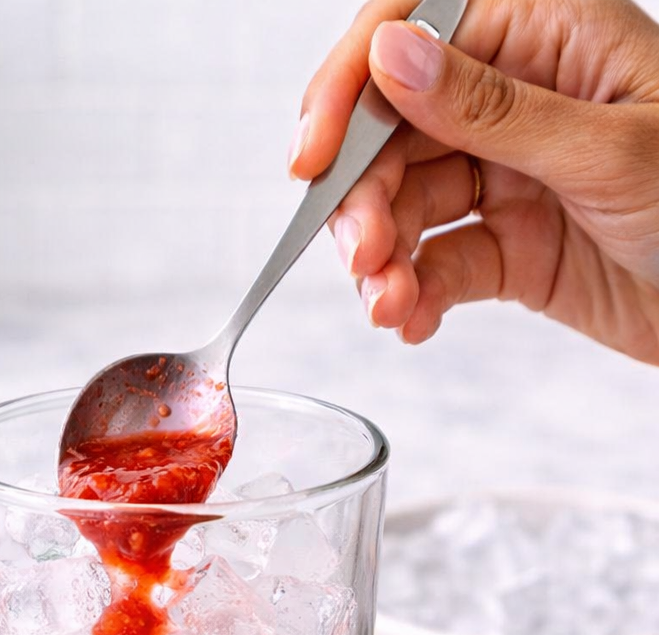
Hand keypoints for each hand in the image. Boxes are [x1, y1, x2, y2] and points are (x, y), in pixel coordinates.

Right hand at [290, 0, 658, 362]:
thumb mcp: (607, 148)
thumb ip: (491, 106)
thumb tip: (392, 56)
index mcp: (545, 34)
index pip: (416, 28)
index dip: (350, 87)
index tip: (312, 158)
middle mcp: (516, 99)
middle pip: (394, 130)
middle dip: (363, 197)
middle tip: (362, 256)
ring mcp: (509, 175)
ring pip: (406, 205)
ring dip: (382, 259)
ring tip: (389, 305)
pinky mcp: (509, 248)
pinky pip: (437, 265)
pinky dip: (413, 297)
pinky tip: (410, 320)